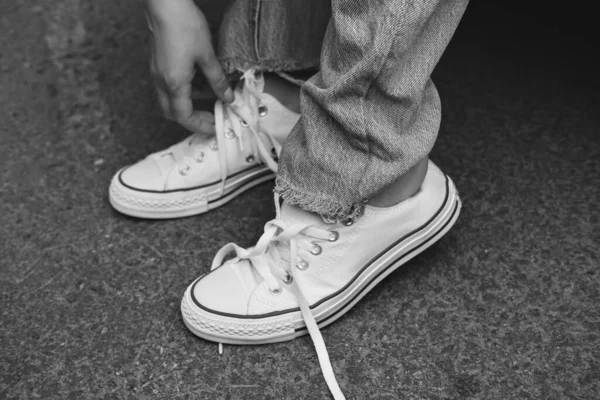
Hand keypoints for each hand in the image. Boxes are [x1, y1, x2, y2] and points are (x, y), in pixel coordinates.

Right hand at [146, 0, 232, 132]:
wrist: (165, 5)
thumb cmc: (184, 26)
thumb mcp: (207, 56)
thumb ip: (218, 80)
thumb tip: (228, 98)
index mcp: (174, 84)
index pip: (184, 117)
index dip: (200, 126)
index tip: (215, 128)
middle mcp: (161, 82)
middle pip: (173, 113)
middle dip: (193, 119)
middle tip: (212, 118)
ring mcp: (157, 73)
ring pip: (172, 99)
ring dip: (190, 103)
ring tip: (213, 97)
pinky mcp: (158, 64)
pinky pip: (170, 86)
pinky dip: (185, 90)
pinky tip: (201, 82)